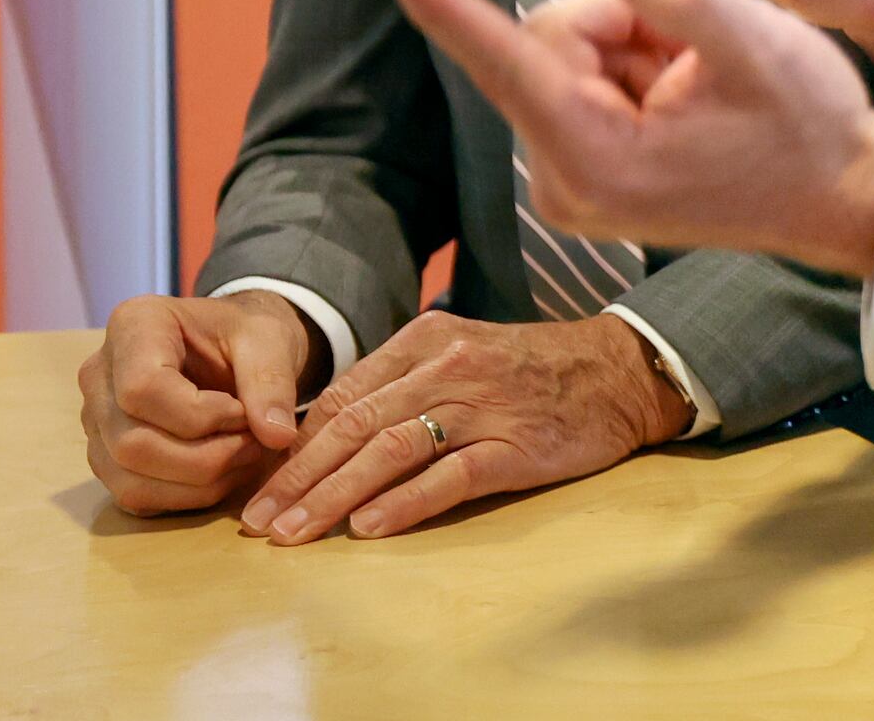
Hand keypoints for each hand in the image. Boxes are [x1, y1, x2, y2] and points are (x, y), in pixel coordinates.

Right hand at [78, 291, 327, 515]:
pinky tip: (222, 472)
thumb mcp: (268, 340)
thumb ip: (272, 381)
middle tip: (254, 443)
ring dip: (199, 483)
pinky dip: (186, 497)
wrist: (230, 349)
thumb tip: (277, 436)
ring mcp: (96, 422)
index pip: (141, 388)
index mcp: (132, 326)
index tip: (242, 412)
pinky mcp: (107, 459)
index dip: (199, 414)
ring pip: (131, 479)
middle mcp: (99, 376)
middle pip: (132, 443)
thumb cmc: (242, 336)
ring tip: (244, 457)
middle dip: (205, 457)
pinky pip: (135, 497)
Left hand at [237, 311, 691, 544]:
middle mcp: (447, 367)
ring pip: (390, 451)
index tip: (256, 489)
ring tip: (296, 534)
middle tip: (257, 522)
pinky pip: (451, 475)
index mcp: (424, 340)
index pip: (341, 397)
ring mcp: (482, 407)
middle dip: (297, 478)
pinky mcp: (517, 446)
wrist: (616, 368)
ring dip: (334, 496)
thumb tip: (326, 433)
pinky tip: (370, 527)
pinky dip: (406, 502)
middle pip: (354, 426)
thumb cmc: (529, 368)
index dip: (293, 447)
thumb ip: (400, 385)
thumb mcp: (459, 354)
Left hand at [372, 0, 873, 278]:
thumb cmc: (808, 128)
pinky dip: (640, 60)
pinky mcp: (587, 168)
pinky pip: (588, 73)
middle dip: (625, 17)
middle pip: (551, 37)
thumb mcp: (757, 46)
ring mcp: (572, 177)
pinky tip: (692, 90)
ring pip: (572, 49)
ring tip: (707, 76)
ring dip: (640, 37)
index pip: (504, 55)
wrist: (841, 200)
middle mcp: (565, 177)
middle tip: (703, 47)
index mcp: (594, 157)